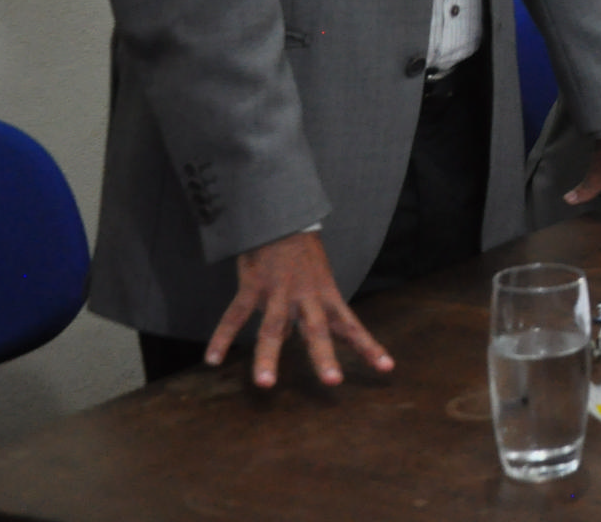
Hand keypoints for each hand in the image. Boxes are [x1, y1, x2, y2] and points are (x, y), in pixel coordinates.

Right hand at [204, 232, 391, 388]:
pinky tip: (213, 359)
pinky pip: (235, 316)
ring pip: (274, 328)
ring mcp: (279, 292)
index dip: (369, 348)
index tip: (387, 369)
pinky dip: (222, 337)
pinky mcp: (253, 286)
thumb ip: (316, 312)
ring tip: (264, 384)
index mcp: (327, 297)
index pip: (352, 327)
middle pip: (318, 330)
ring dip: (268, 356)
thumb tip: (305, 341)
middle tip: (333, 382)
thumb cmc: (303, 256)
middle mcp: (307, 297)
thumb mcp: (319, 282)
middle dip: (324, 357)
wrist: (282, 218)